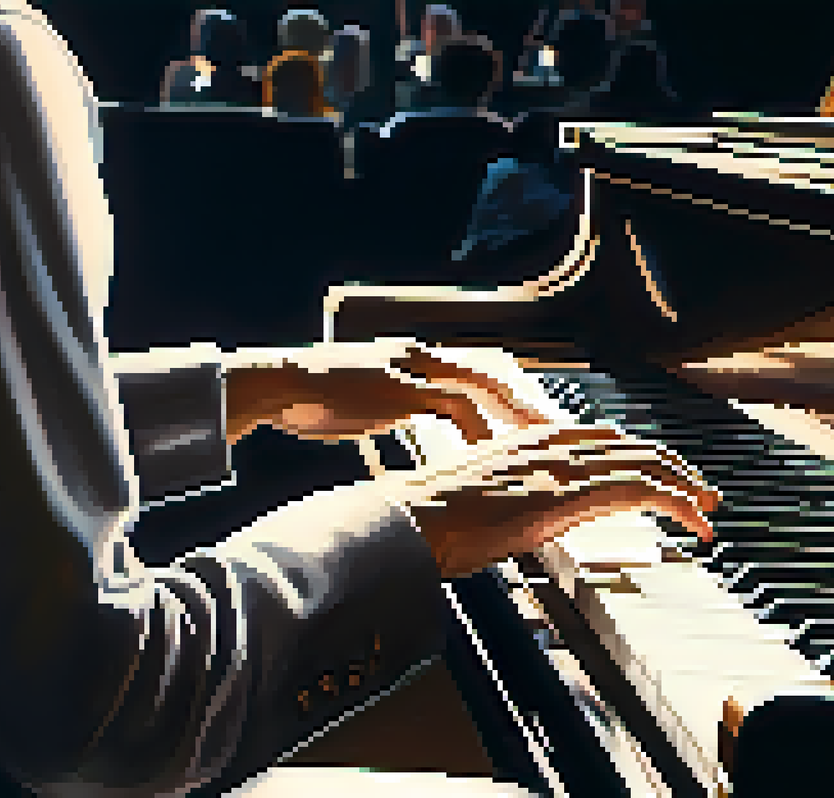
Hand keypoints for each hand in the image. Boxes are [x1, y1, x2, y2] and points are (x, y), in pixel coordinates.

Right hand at [226, 339, 550, 443]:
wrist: (279, 386)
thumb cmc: (313, 398)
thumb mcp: (363, 397)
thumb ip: (391, 403)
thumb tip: (398, 418)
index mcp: (413, 358)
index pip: (475, 372)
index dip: (505, 395)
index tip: (529, 420)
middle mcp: (419, 356)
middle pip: (490, 373)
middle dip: (523, 402)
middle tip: (554, 429)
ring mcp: (411, 370)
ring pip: (481, 386)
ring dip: (510, 414)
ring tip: (536, 443)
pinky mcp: (401, 389)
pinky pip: (454, 407)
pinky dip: (476, 428)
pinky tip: (489, 450)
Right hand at [379, 424, 720, 577]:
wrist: (413, 520)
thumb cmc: (434, 518)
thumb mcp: (485, 496)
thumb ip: (518, 494)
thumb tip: (538, 514)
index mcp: (534, 438)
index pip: (604, 437)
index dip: (640, 454)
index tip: (662, 474)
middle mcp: (555, 442)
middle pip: (634, 445)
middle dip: (674, 467)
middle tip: (702, 491)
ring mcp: (564, 465)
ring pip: (647, 463)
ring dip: (686, 488)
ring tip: (709, 511)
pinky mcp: (571, 491)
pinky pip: (642, 490)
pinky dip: (678, 504)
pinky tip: (694, 524)